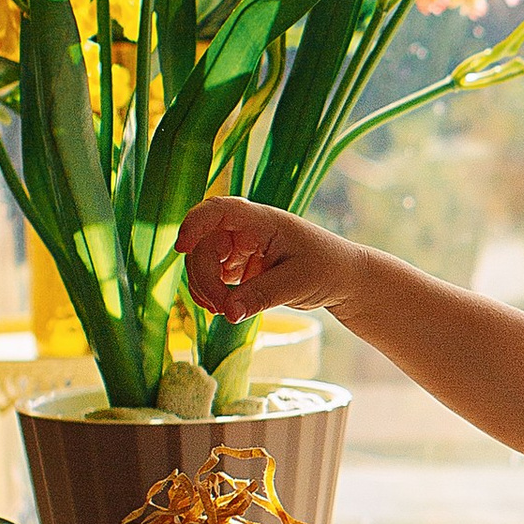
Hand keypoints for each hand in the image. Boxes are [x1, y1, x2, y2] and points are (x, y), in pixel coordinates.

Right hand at [175, 196, 355, 322]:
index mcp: (262, 221)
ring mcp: (239, 247)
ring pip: (202, 262)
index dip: (194, 224)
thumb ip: (261, 296)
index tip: (181, 248)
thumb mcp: (298, 283)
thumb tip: (228, 313)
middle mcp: (246, 230)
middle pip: (204, 245)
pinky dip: (211, 293)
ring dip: (204, 288)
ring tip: (225, 311)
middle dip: (204, 278)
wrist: (342, 278)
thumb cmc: (327, 269)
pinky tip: (223, 309)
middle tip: (222, 309)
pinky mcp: (238, 266)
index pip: (219, 210)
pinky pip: (211, 276)